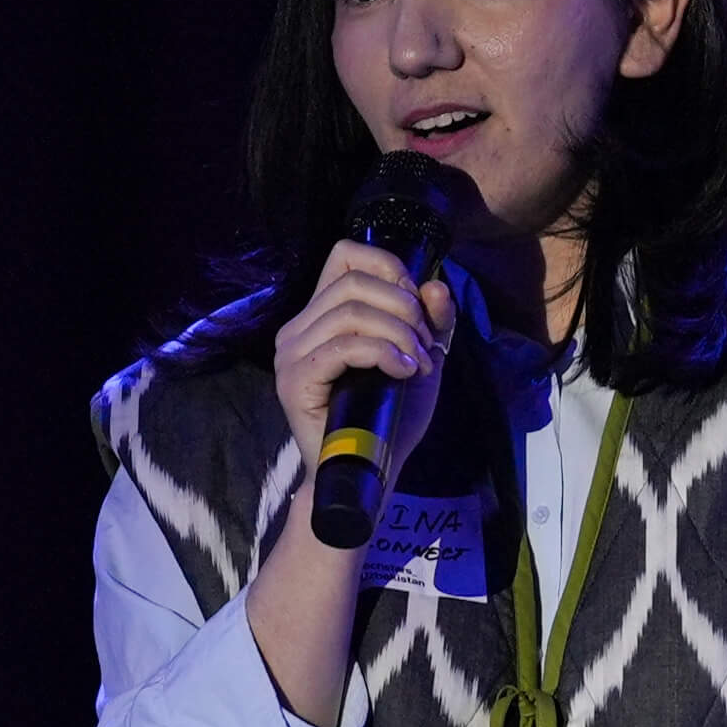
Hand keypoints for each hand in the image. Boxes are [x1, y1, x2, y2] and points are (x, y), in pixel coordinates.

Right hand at [271, 238, 454, 480]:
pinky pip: (343, 347)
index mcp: (321, 314)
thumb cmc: (390, 418)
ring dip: (397, 334)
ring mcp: (291, 354)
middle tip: (423, 346)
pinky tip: (401, 372)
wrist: (370, 472)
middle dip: (403, 308)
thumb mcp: (419, 359)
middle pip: (353, 282)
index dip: (387, 266)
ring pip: (350, 312)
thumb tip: (436, 286)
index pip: (344, 254)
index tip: (417, 304)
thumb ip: (431, 321)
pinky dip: (381, 353)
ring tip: (416, 365)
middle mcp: (298, 327)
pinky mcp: (294, 381)